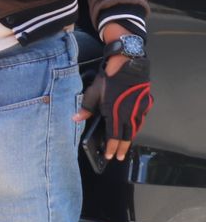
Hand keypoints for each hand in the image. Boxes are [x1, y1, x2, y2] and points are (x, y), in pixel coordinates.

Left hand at [74, 26, 152, 162]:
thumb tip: (76, 119)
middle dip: (122, 148)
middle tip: (119, 158)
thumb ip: (85, 107)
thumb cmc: (109, 76)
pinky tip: (132, 130)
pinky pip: (140, 120)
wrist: (128, 63)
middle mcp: (129, 113)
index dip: (112, 148)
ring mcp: (139, 109)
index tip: (110, 156)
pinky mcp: (146, 104)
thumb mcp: (93, 91)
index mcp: (114, 111)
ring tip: (124, 148)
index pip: (114, 136)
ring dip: (129, 139)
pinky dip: (135, 127)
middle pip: (126, 136)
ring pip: (135, 129)